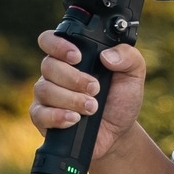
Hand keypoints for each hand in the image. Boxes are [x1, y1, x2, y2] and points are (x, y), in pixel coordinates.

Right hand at [30, 29, 145, 165]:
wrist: (118, 132)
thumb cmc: (121, 99)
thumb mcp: (133, 74)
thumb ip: (128, 56)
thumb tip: (107, 55)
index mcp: (72, 57)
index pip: (50, 40)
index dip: (58, 45)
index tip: (78, 57)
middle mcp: (55, 73)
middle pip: (49, 65)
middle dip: (74, 78)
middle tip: (95, 88)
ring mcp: (47, 95)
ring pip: (45, 89)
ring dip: (71, 99)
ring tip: (92, 107)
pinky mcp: (42, 118)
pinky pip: (40, 113)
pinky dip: (58, 116)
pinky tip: (75, 119)